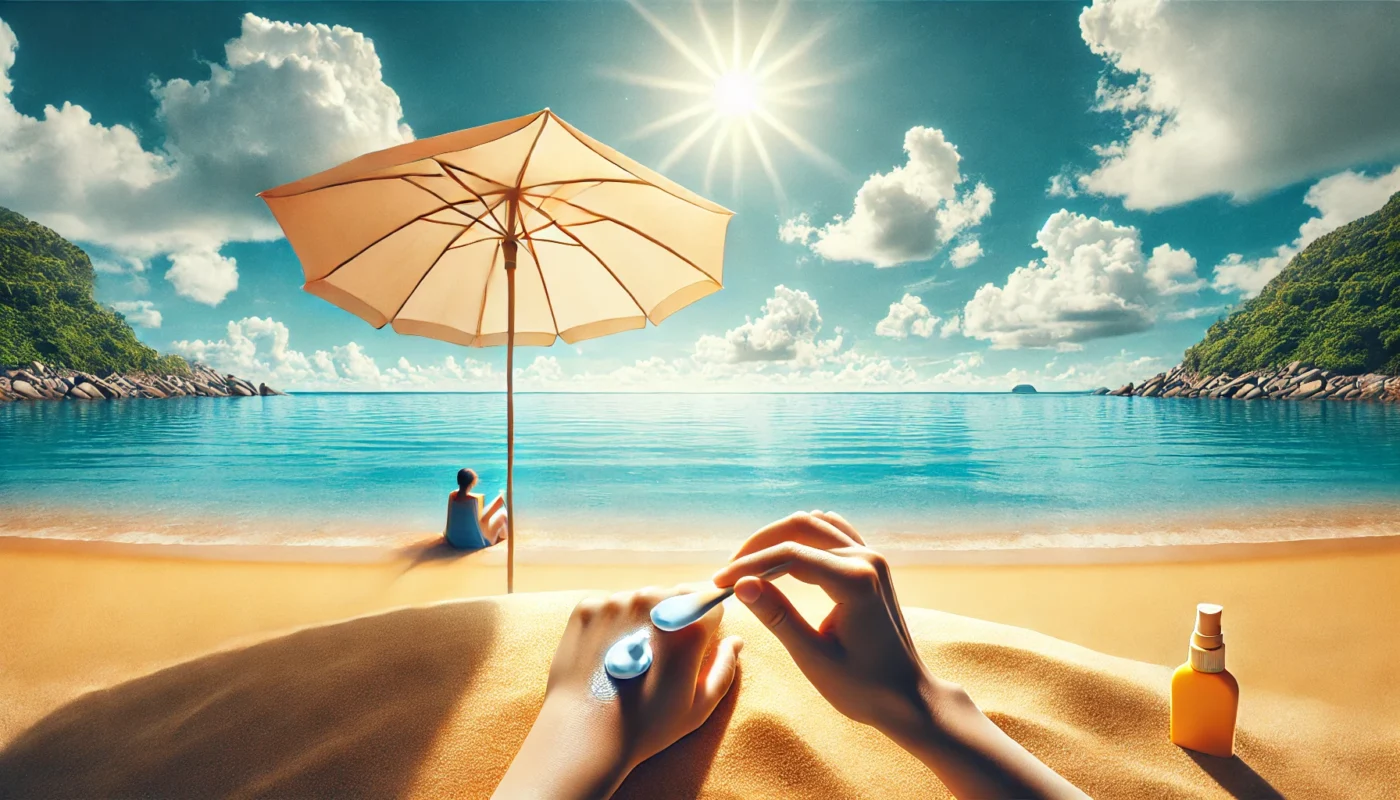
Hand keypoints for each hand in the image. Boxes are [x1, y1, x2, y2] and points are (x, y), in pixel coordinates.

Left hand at [493, 587, 742, 799]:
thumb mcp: (699, 706)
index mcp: (688, 624)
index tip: (692, 648)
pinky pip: (608, 606)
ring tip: (630, 658)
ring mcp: (616, 601)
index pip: (710, 603)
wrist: (584, 734)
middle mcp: (653, 603)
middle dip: (673, 619)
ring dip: (640, 619)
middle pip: (674, 597)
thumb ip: (724, 668)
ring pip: (640, 600)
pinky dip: (610, 624)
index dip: (705, 625)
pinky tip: (606, 654)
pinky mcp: (587, 606)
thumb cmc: (646, 726)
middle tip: (658, 658)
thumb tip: (735, 641)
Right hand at [714, 512, 1086, 799]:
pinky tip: (782, 558)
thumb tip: (741, 584)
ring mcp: (872, 557)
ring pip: (814, 525)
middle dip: (759, 546)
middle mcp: (867, 559)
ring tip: (749, 567)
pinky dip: (803, 539)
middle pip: (800, 527)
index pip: (790, 555)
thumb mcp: (814, 657)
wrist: (906, 697)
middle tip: (729, 574)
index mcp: (856, 581)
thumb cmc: (863, 687)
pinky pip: (832, 534)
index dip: (749, 565)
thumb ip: (778, 617)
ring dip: (778, 539)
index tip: (718, 583)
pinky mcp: (870, 564)